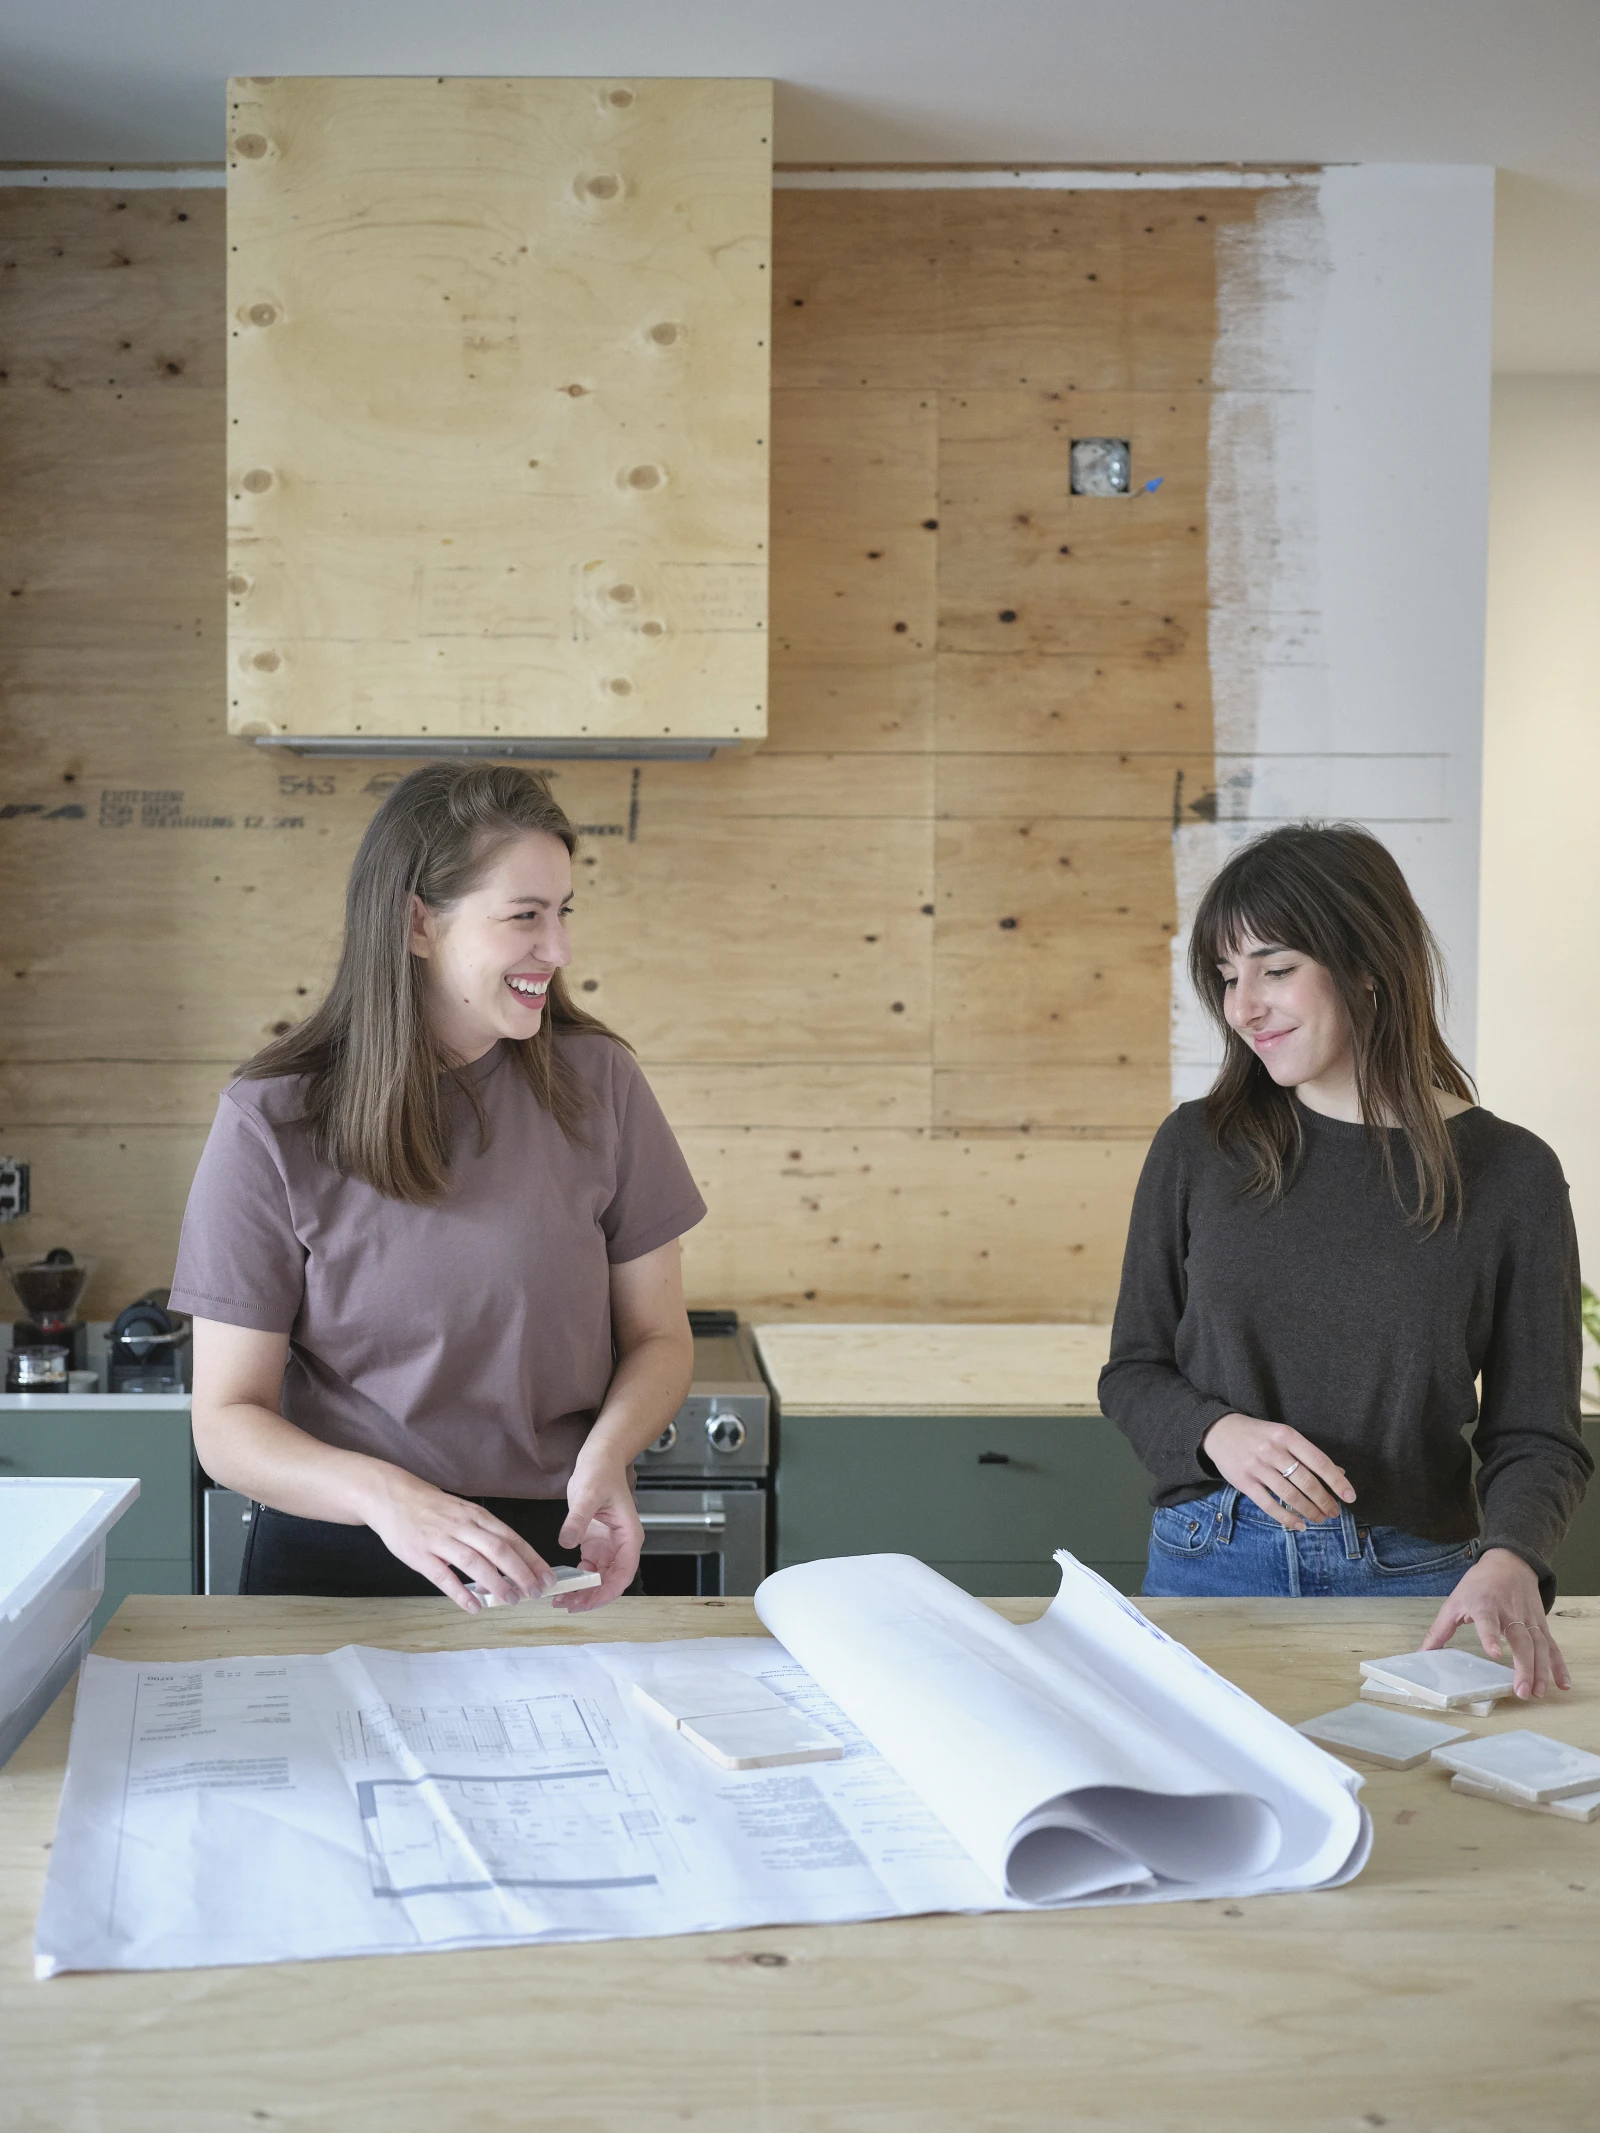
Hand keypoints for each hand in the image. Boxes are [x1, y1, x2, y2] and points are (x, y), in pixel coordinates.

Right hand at [362, 1468, 553, 1613]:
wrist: (392, 1497)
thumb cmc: (432, 1508)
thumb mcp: (463, 1512)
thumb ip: (484, 1534)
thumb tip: (511, 1561)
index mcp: (476, 1515)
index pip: (511, 1538)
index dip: (531, 1559)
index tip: (547, 1577)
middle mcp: (462, 1526)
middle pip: (498, 1549)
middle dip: (521, 1572)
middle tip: (535, 1593)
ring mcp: (440, 1539)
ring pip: (474, 1562)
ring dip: (496, 1583)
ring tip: (511, 1600)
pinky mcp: (420, 1554)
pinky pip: (443, 1576)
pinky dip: (460, 1593)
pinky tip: (475, 1607)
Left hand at [557, 1458, 643, 1611]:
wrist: (599, 1459)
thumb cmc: (601, 1472)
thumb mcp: (588, 1494)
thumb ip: (578, 1519)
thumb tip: (566, 1542)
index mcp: (628, 1536)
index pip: (624, 1572)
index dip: (607, 1591)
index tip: (588, 1601)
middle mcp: (621, 1545)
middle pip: (611, 1581)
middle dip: (592, 1596)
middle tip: (568, 1605)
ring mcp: (608, 1546)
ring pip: (599, 1579)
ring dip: (583, 1591)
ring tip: (561, 1599)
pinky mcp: (594, 1543)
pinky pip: (588, 1569)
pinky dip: (577, 1579)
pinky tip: (562, 1584)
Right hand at [1201, 1413, 1355, 1532]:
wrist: (1219, 1431)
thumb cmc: (1258, 1435)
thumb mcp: (1283, 1436)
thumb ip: (1308, 1454)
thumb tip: (1339, 1473)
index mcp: (1286, 1436)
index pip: (1318, 1461)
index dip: (1336, 1481)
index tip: (1349, 1497)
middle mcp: (1272, 1451)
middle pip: (1306, 1481)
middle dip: (1324, 1501)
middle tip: (1334, 1513)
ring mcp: (1257, 1467)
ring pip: (1289, 1495)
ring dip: (1309, 1511)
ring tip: (1320, 1519)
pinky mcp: (1244, 1482)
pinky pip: (1269, 1505)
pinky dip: (1286, 1518)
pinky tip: (1299, 1525)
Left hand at [1422, 1547, 1569, 1698]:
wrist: (1508, 1562)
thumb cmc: (1478, 1584)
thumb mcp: (1454, 1602)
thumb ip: (1440, 1630)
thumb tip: (1423, 1654)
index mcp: (1484, 1604)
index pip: (1488, 1620)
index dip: (1491, 1636)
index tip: (1494, 1653)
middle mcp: (1510, 1612)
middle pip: (1520, 1639)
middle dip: (1523, 1666)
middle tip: (1521, 1690)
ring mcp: (1528, 1618)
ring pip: (1539, 1645)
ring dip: (1541, 1670)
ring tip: (1537, 1692)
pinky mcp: (1541, 1623)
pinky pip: (1552, 1646)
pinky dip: (1559, 1665)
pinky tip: (1562, 1684)